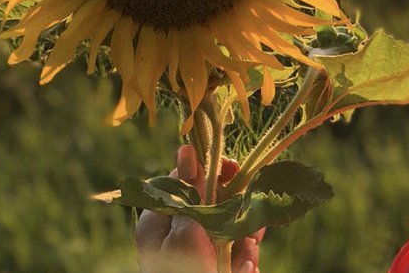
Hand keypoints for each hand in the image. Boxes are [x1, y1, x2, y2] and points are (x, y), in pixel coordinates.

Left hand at [135, 145, 265, 272]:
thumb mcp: (187, 232)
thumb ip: (192, 192)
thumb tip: (186, 147)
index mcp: (157, 220)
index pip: (182, 178)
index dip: (210, 170)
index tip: (235, 170)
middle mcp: (173, 232)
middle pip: (211, 202)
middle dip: (235, 211)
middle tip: (251, 223)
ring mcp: (193, 252)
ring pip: (227, 228)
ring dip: (244, 240)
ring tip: (247, 259)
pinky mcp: (210, 268)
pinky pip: (232, 253)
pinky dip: (243, 261)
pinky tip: (245, 271)